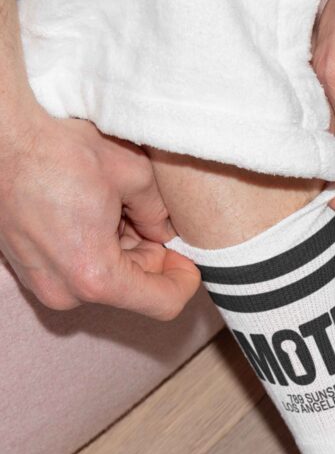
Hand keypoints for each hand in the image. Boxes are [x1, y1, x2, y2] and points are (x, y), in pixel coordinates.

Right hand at [0, 110, 200, 319]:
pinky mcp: (28, 272)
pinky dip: (92, 249)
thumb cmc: (56, 150)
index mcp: (96, 276)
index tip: (188, 261)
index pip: (162, 304)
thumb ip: (159, 212)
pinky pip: (76, 271)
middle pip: (132, 291)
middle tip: (145, 215)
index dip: (183, 282)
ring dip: (119, 250)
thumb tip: (165, 231)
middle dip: (148, 257)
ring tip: (109, 206)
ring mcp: (43, 286)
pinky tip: (88, 213)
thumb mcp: (131, 173)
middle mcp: (67, 292)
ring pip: (105, 280)